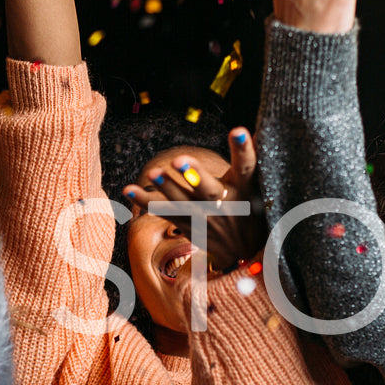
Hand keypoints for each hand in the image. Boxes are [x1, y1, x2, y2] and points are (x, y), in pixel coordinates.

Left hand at [123, 128, 266, 273]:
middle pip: (209, 190)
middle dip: (194, 175)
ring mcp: (204, 216)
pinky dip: (146, 201)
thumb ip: (249, 160)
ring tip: (152, 172)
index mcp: (245, 189)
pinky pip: (165, 211)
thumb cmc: (250, 209)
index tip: (238, 130)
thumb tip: (254, 130)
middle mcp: (224, 204)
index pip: (247, 166)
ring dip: (167, 187)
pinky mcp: (187, 224)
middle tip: (178, 159)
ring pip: (184, 202)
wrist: (244, 255)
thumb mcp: (256, 187)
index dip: (243, 149)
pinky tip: (128, 190)